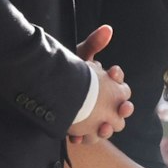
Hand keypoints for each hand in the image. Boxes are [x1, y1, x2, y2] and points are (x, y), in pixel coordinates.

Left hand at [70, 24, 132, 142]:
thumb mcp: (78, 59)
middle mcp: (104, 105)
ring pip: (106, 128)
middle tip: (122, 107)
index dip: (119, 80)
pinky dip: (82, 139)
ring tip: (102, 128)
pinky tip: (76, 137)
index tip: (113, 73)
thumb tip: (108, 28)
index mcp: (107, 88)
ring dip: (106, 130)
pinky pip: (85, 139)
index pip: (121, 85)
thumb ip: (93, 44)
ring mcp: (93, 120)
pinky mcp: (80, 131)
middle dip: (124, 109)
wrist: (44, 92)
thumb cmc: (66, 75)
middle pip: (121, 110)